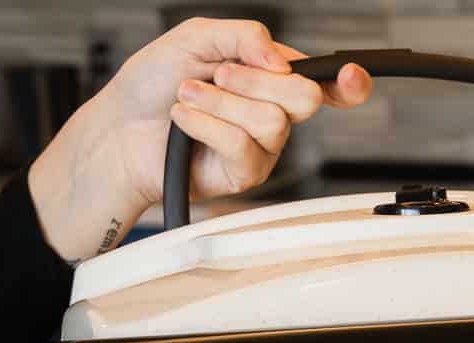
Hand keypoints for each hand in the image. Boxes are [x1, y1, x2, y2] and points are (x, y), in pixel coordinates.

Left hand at [28, 18, 371, 261]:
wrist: (119, 130)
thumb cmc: (152, 86)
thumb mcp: (197, 38)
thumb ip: (244, 37)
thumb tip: (282, 59)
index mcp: (269, 77)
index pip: (323, 80)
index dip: (347, 82)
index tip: (354, 78)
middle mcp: (272, 112)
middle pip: (306, 97)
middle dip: (253, 79)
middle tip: (217, 76)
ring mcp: (262, 147)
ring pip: (271, 120)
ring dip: (219, 101)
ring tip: (188, 98)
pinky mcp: (244, 174)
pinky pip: (243, 144)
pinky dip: (206, 124)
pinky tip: (185, 122)